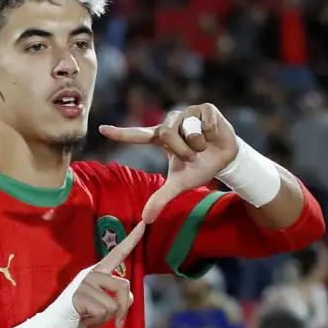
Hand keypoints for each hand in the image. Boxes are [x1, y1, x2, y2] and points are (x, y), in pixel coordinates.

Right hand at [73, 222, 144, 327]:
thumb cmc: (79, 318)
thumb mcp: (104, 308)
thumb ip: (117, 299)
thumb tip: (127, 298)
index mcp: (97, 272)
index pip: (117, 253)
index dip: (131, 240)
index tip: (143, 223)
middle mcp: (91, 273)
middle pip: (124, 286)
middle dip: (123, 309)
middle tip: (116, 322)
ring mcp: (84, 283)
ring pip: (114, 303)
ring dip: (106, 318)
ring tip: (90, 318)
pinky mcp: (78, 295)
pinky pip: (103, 311)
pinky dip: (96, 322)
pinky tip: (83, 319)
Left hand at [100, 104, 237, 222]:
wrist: (226, 160)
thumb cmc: (200, 168)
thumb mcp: (179, 184)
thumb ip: (161, 198)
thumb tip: (146, 220)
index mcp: (161, 138)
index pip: (137, 135)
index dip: (120, 133)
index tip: (101, 129)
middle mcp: (171, 122)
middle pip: (167, 134)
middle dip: (182, 150)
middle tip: (192, 156)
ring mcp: (187, 112)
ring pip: (187, 129)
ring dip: (198, 144)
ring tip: (204, 145)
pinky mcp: (205, 108)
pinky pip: (204, 122)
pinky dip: (211, 133)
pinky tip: (214, 134)